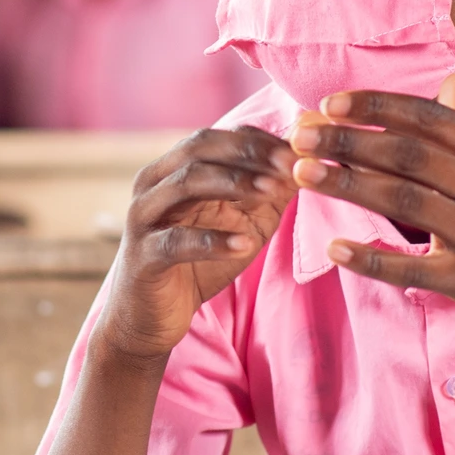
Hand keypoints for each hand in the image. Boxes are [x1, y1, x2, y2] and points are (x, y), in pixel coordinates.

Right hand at [98, 127, 295, 363]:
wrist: (151, 317)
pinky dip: (212, 241)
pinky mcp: (142, 256)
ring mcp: (144, 218)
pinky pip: (177, 241)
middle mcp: (155, 183)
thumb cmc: (200, 261)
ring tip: (271, 191)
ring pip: (186, 183)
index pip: (218, 137)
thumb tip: (311, 159)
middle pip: (200, 148)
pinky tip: (245, 244)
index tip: (301, 146)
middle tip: (289, 163)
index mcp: (176, 169)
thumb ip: (270, 192)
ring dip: (233, 183)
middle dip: (248, 153)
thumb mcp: (244, 222)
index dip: (258, 140)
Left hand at [287, 76, 454, 363]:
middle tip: (299, 134)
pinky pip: (410, 266)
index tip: (330, 101)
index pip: (429, 117)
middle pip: (407, 154)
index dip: (376, 106)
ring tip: (301, 173)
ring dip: (346, 184)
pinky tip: (334, 247)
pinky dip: (370, 257)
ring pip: (402, 200)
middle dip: (347, 140)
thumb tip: (452, 80)